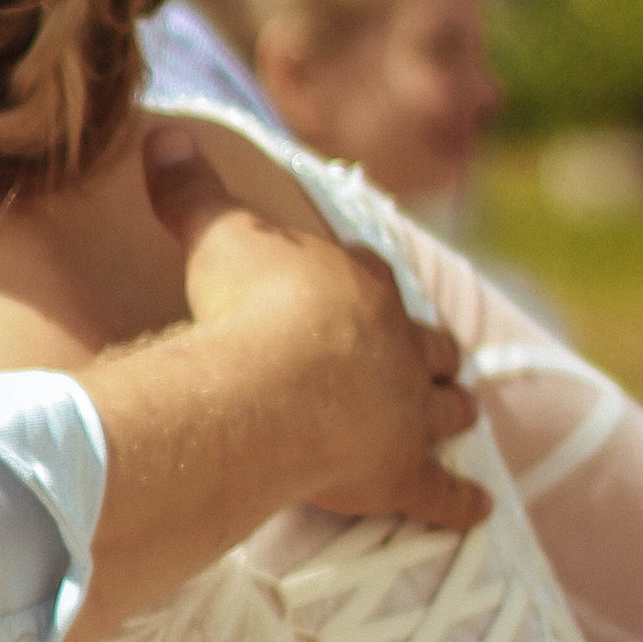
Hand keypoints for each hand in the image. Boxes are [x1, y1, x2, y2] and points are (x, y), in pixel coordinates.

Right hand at [142, 128, 486, 537]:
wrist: (275, 383)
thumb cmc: (251, 304)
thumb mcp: (217, 232)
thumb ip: (192, 187)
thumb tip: (164, 132)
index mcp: (360, 286)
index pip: (373, 280)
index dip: (370, 286)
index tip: (368, 288)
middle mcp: (398, 345)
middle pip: (429, 345)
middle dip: (433, 351)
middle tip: (439, 357)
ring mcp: (407, 410)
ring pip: (447, 408)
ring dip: (454, 408)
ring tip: (464, 410)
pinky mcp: (402, 472)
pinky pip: (442, 492)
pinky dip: (460, 501)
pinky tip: (479, 509)